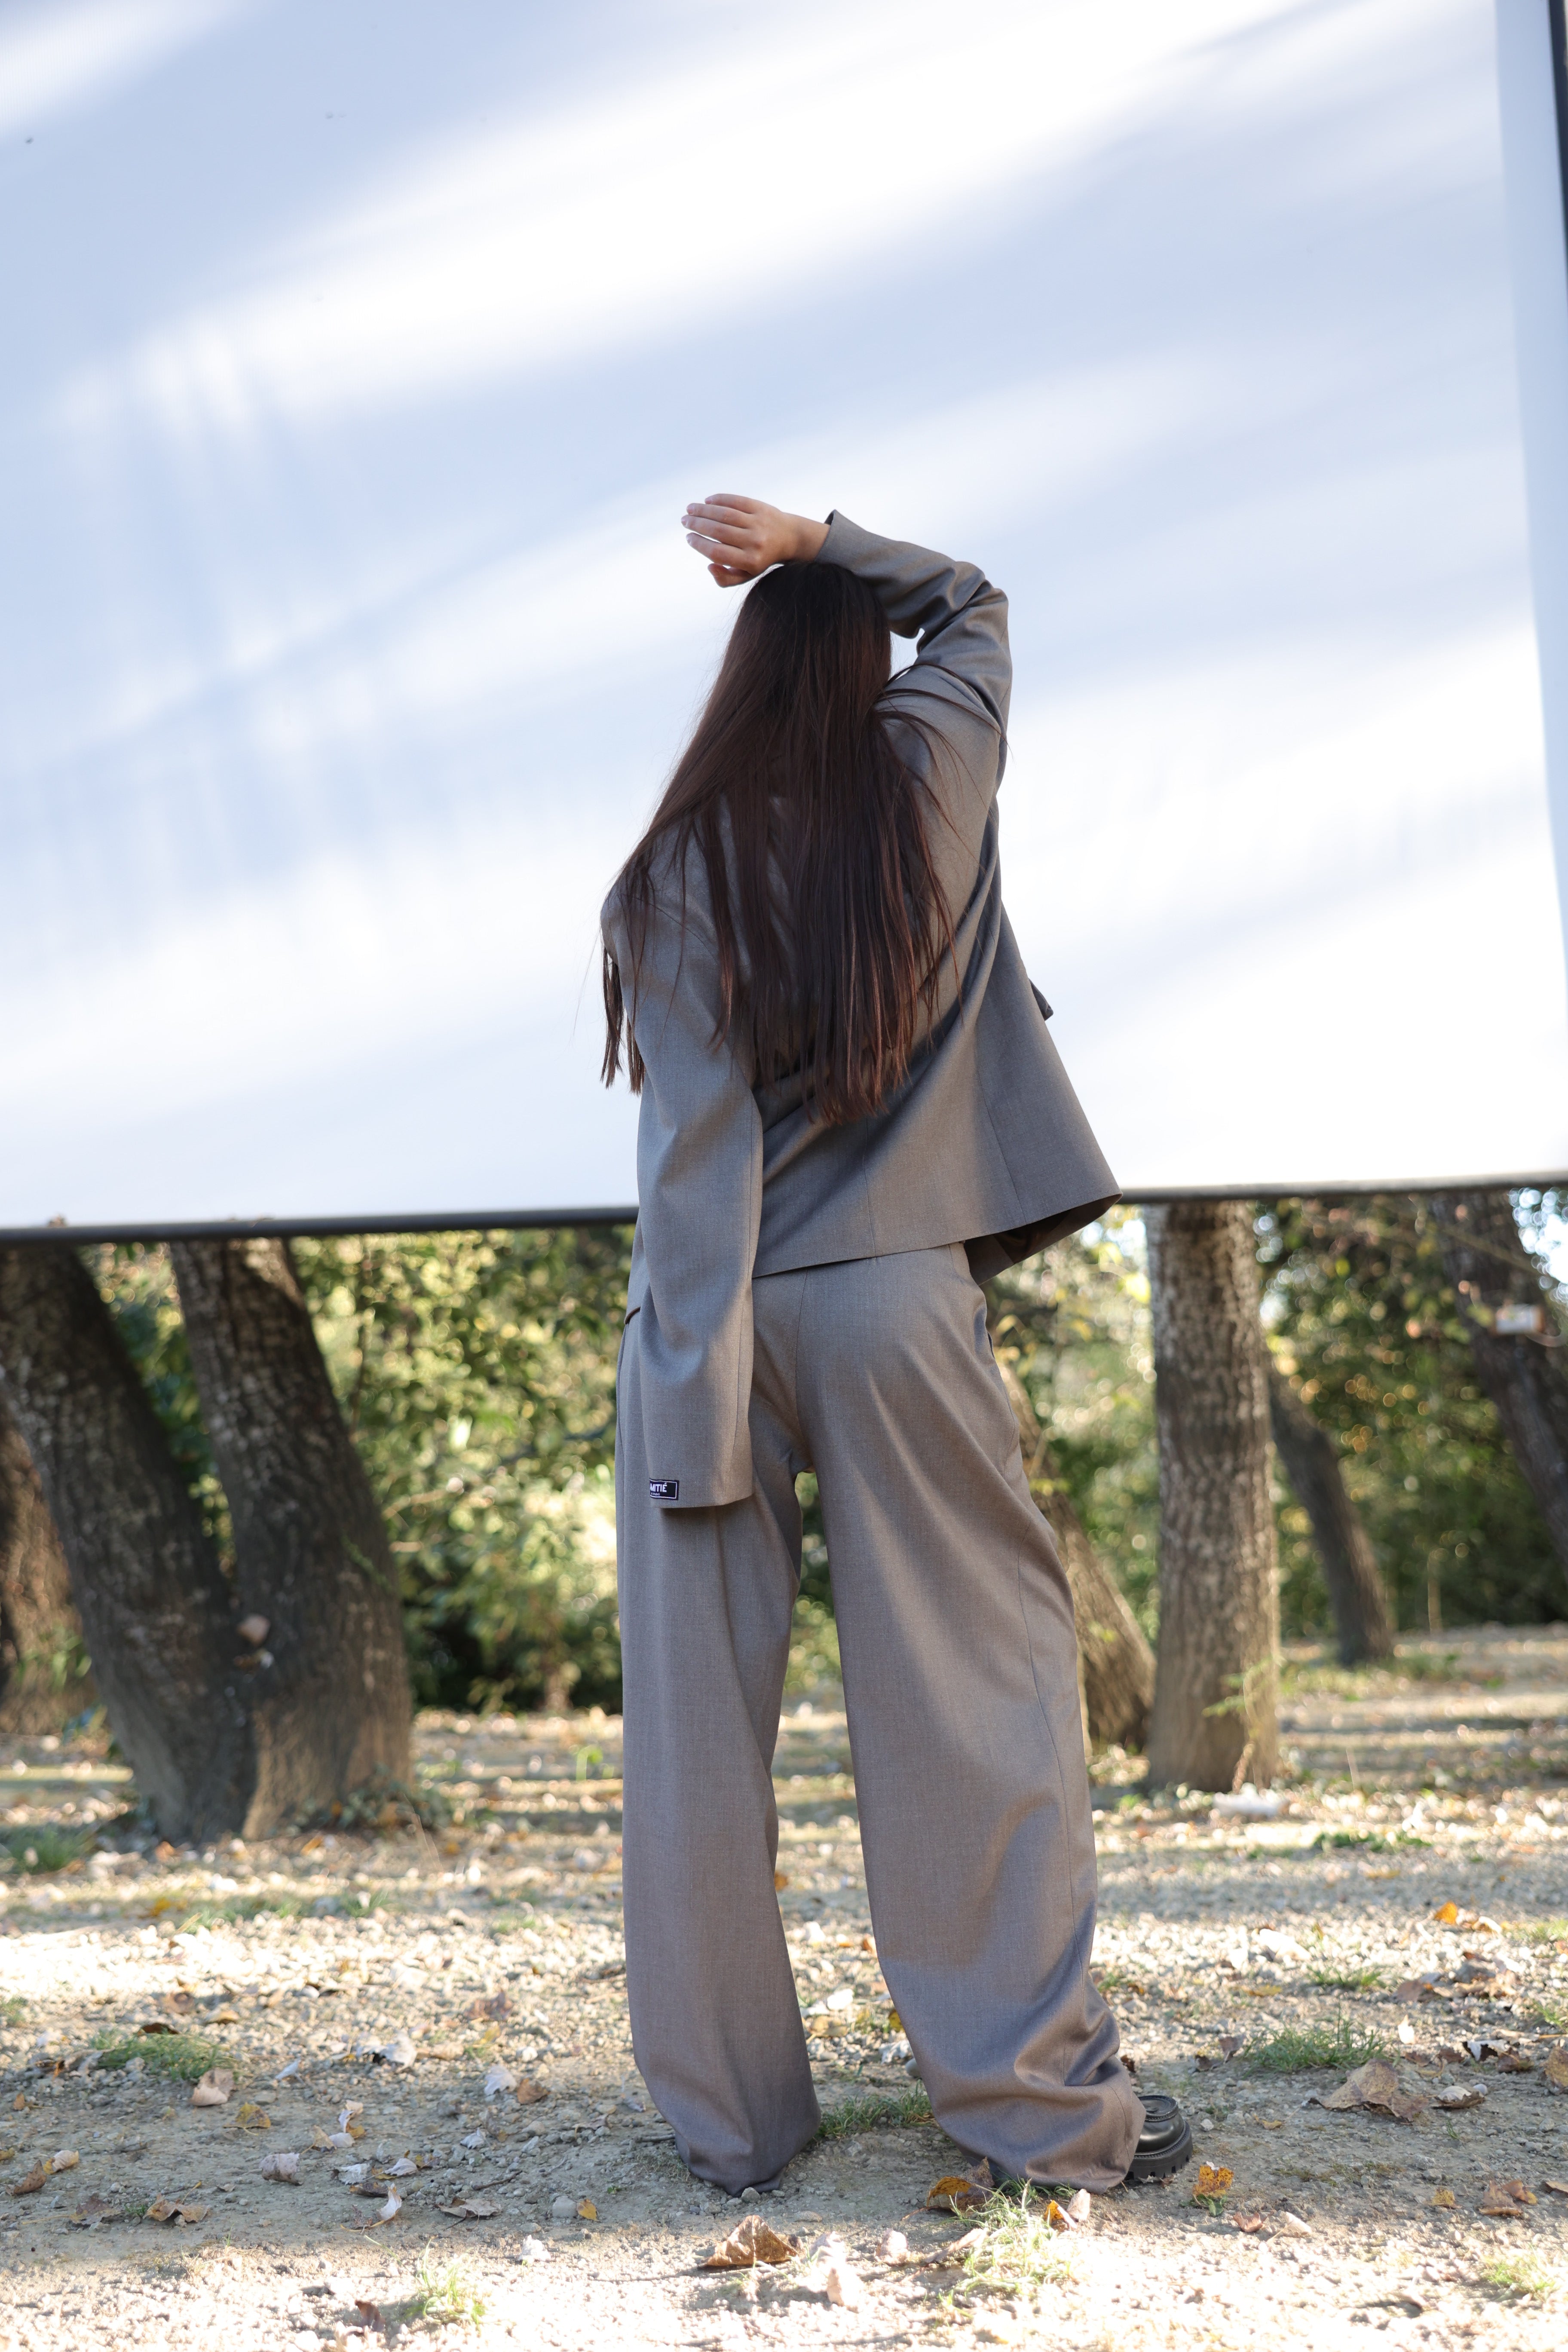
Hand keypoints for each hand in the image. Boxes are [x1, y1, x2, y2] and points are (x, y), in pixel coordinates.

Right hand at [681, 495, 827, 586]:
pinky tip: (707, 501)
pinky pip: (736, 501)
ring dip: (704, 510)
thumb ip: (726, 579)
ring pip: (725, 514)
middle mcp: (755, 542)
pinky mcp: (761, 507)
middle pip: (719, 531)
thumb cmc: (760, 558)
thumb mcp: (746, 575)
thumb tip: (709, 566)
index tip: (689, 538)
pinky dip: (719, 499)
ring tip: (690, 509)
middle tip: (684, 521)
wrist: (789, 538)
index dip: (700, 544)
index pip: (718, 552)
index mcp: (751, 561)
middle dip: (697, 524)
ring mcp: (759, 523)